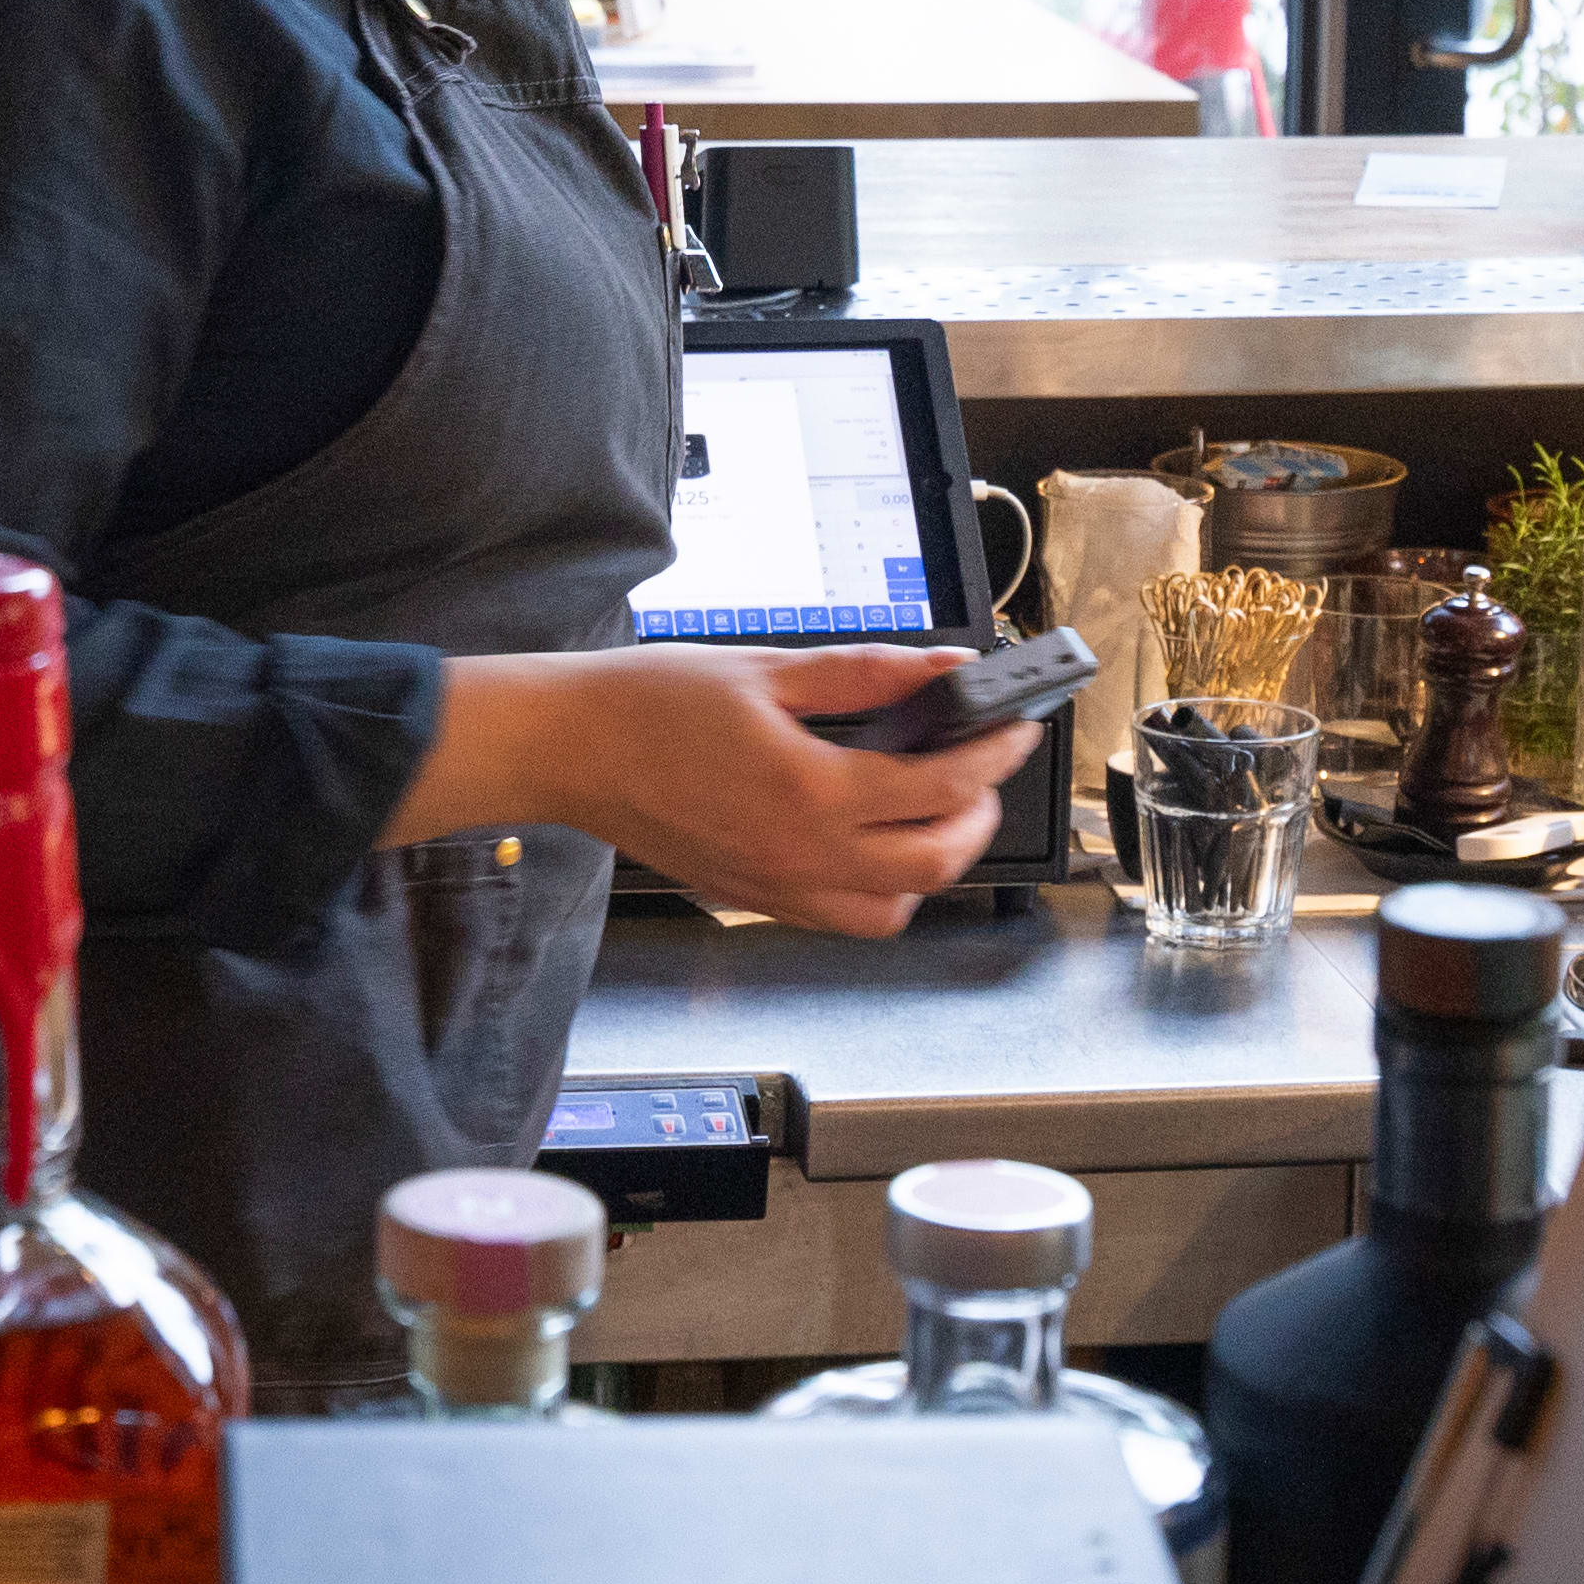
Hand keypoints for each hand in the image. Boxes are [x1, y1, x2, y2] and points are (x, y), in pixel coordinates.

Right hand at [402, 642, 1028, 937]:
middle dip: (979, 815)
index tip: (1014, 725)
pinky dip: (881, 887)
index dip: (994, 753)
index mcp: (809, 790)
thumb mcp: (769, 669)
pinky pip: (845, 916)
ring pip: (895, 906)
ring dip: (933, 861)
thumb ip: (867, 673)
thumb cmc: (647, 705)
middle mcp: (800, 855)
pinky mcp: (756, 899)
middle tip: (984, 768)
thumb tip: (943, 668)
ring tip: (933, 807)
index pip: (941, 786)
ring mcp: (778, 887)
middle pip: (936, 863)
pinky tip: (871, 835)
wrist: (569, 750)